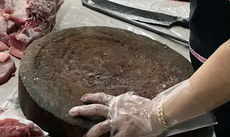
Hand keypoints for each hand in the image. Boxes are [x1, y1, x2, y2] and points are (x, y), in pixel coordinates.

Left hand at [70, 81, 208, 136]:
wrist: (157, 112)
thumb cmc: (149, 106)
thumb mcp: (134, 100)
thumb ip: (126, 102)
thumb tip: (124, 100)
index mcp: (118, 102)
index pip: (102, 98)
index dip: (91, 97)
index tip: (82, 98)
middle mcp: (115, 110)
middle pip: (95, 109)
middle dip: (82, 110)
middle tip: (72, 111)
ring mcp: (119, 122)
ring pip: (100, 127)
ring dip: (90, 132)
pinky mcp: (124, 133)